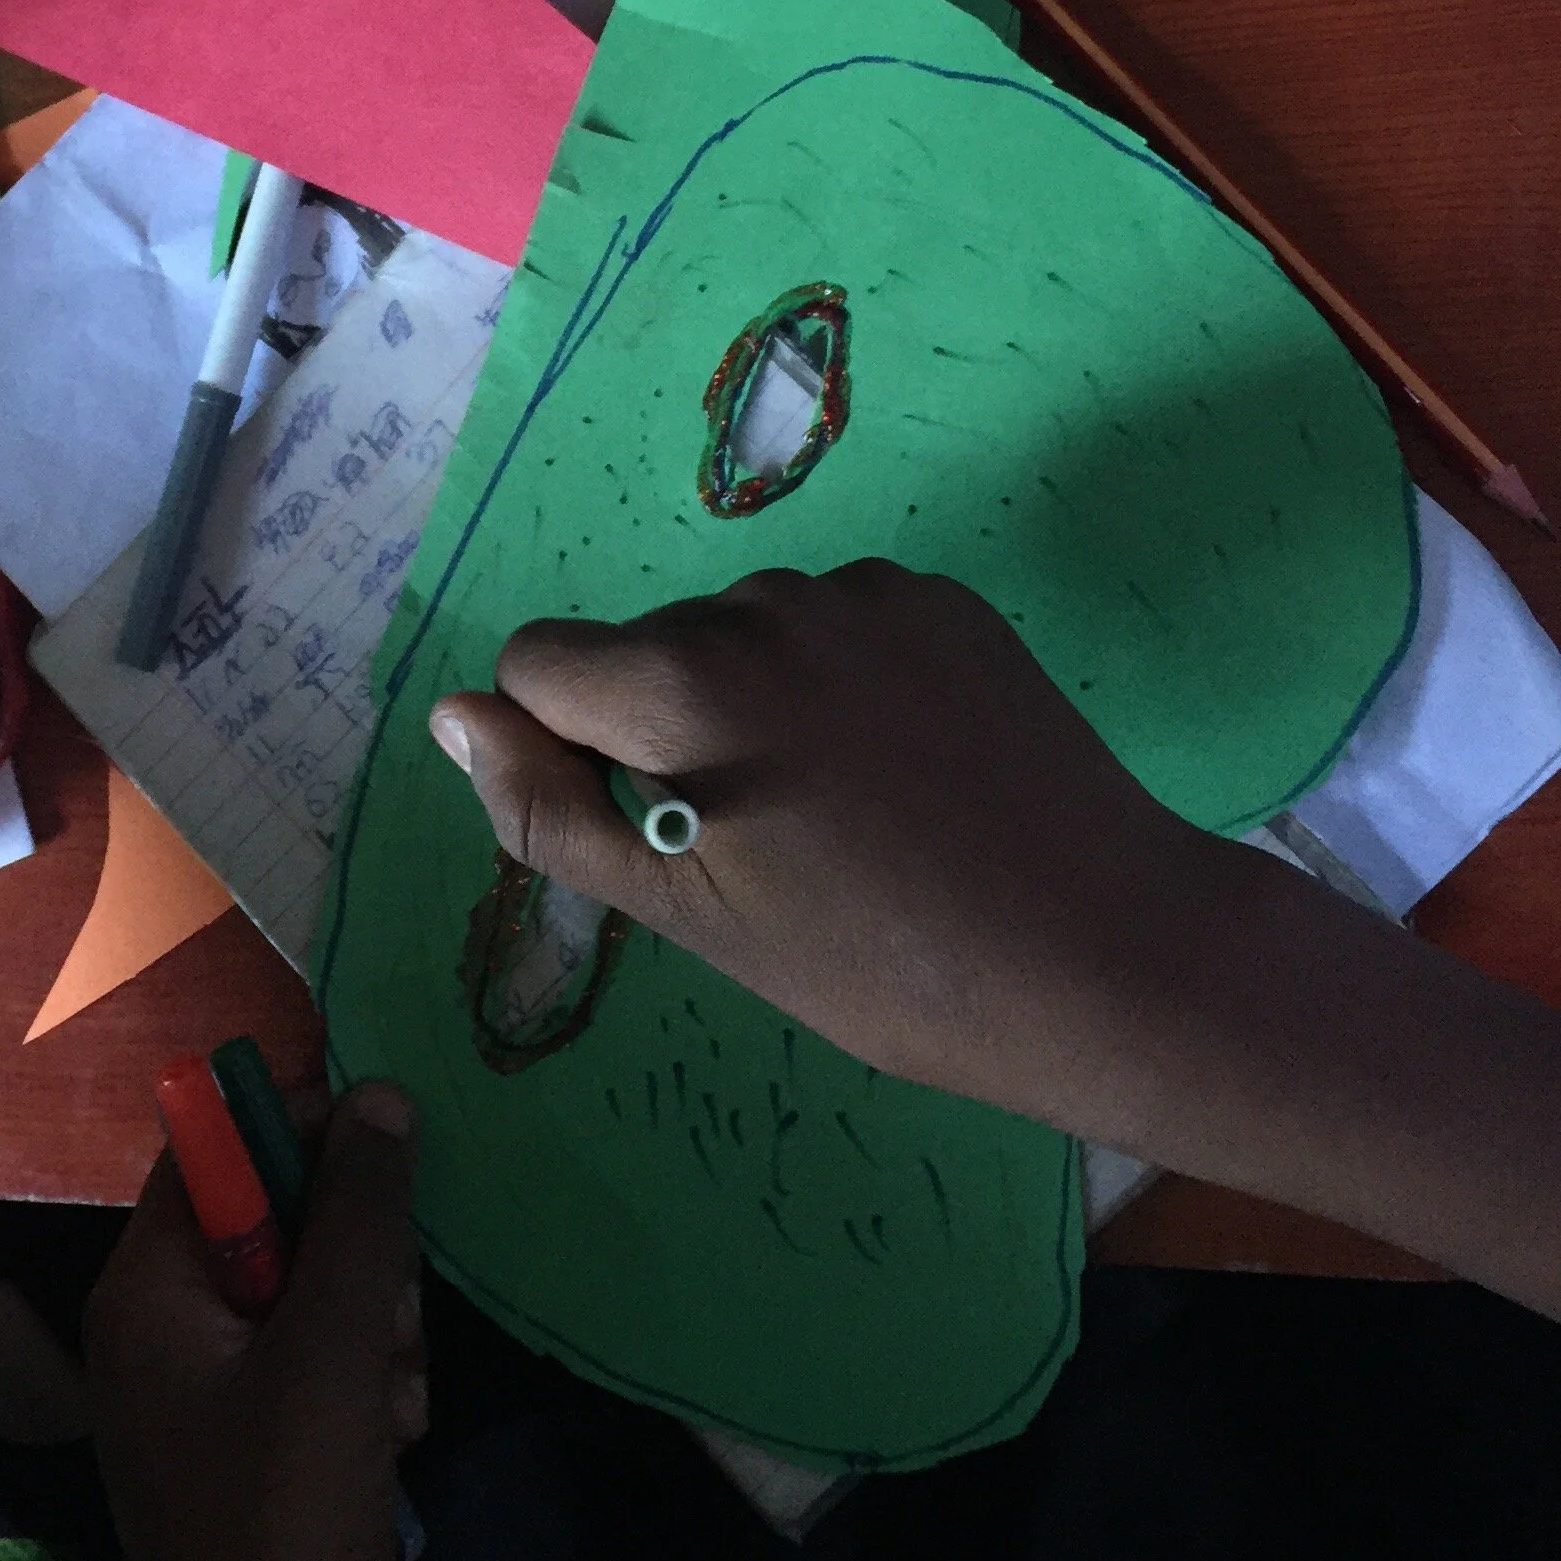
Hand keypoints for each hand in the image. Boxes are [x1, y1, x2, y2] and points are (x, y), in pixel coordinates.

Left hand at [88, 1086, 478, 1560]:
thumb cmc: (288, 1514)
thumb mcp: (336, 1348)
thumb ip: (361, 1214)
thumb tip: (379, 1093)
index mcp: (142, 1293)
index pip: (209, 1151)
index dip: (295, 1126)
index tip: (386, 1134)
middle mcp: (156, 1336)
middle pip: (268, 1221)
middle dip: (353, 1252)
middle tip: (396, 1308)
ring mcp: (200, 1403)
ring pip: (306, 1297)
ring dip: (373, 1322)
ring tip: (400, 1388)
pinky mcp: (249, 1457)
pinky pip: (313, 1368)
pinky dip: (364, 1380)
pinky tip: (397, 1430)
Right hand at [431, 562, 1232, 1141]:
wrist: (1105, 950)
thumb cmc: (880, 969)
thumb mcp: (691, 918)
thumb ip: (549, 809)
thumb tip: (455, 713)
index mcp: (681, 683)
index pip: (538, 662)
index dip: (570, 749)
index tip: (658, 831)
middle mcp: (759, 602)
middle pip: (644, 649)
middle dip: (668, 729)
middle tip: (770, 848)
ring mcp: (861, 591)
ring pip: (741, 634)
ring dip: (758, 702)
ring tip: (850, 815)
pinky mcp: (941, 598)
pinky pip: (835, 623)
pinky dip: (843, 681)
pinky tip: (909, 770)